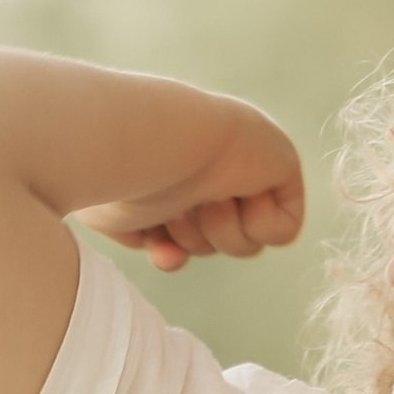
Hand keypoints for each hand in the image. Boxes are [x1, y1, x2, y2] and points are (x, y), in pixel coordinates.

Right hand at [71, 97, 303, 271]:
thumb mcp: (111, 212)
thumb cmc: (119, 173)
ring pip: (247, 243)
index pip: (181, 232)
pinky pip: (283, 231)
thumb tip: (168, 254)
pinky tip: (232, 196)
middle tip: (179, 209)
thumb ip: (141, 231)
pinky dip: (257, 226)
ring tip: (202, 200)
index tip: (159, 246)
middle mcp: (210, 167)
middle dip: (194, 239)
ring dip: (220, 233)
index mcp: (173, 172)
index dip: (172, 248)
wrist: (149, 140)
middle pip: (214, 242)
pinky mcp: (281, 165)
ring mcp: (247, 165)